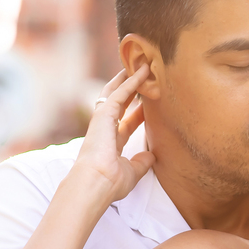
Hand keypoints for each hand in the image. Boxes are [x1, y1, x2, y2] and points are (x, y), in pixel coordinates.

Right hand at [72, 67, 154, 202]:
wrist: (96, 183)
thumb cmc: (110, 183)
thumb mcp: (132, 171)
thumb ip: (141, 162)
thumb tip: (152, 156)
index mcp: (110, 143)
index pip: (126, 123)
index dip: (139, 113)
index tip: (150, 104)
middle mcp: (105, 129)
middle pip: (119, 103)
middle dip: (129, 89)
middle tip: (142, 75)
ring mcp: (102, 120)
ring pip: (116, 92)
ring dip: (129, 78)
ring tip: (143, 65)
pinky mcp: (103, 114)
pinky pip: (119, 93)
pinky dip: (131, 82)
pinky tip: (143, 71)